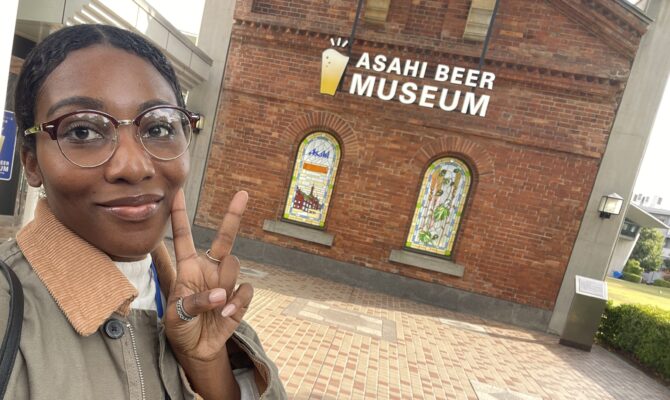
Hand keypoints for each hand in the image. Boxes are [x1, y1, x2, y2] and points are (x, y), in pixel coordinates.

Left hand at [164, 189, 252, 362]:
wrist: (196, 349)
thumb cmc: (180, 327)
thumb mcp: (176, 315)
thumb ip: (195, 301)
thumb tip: (222, 294)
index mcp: (188, 268)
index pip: (183, 237)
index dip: (179, 214)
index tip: (177, 192)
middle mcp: (209, 269)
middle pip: (224, 238)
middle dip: (233, 215)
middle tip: (242, 194)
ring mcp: (226, 282)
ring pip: (233, 266)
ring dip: (224, 284)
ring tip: (213, 307)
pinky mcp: (239, 298)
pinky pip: (245, 290)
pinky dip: (236, 303)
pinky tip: (225, 315)